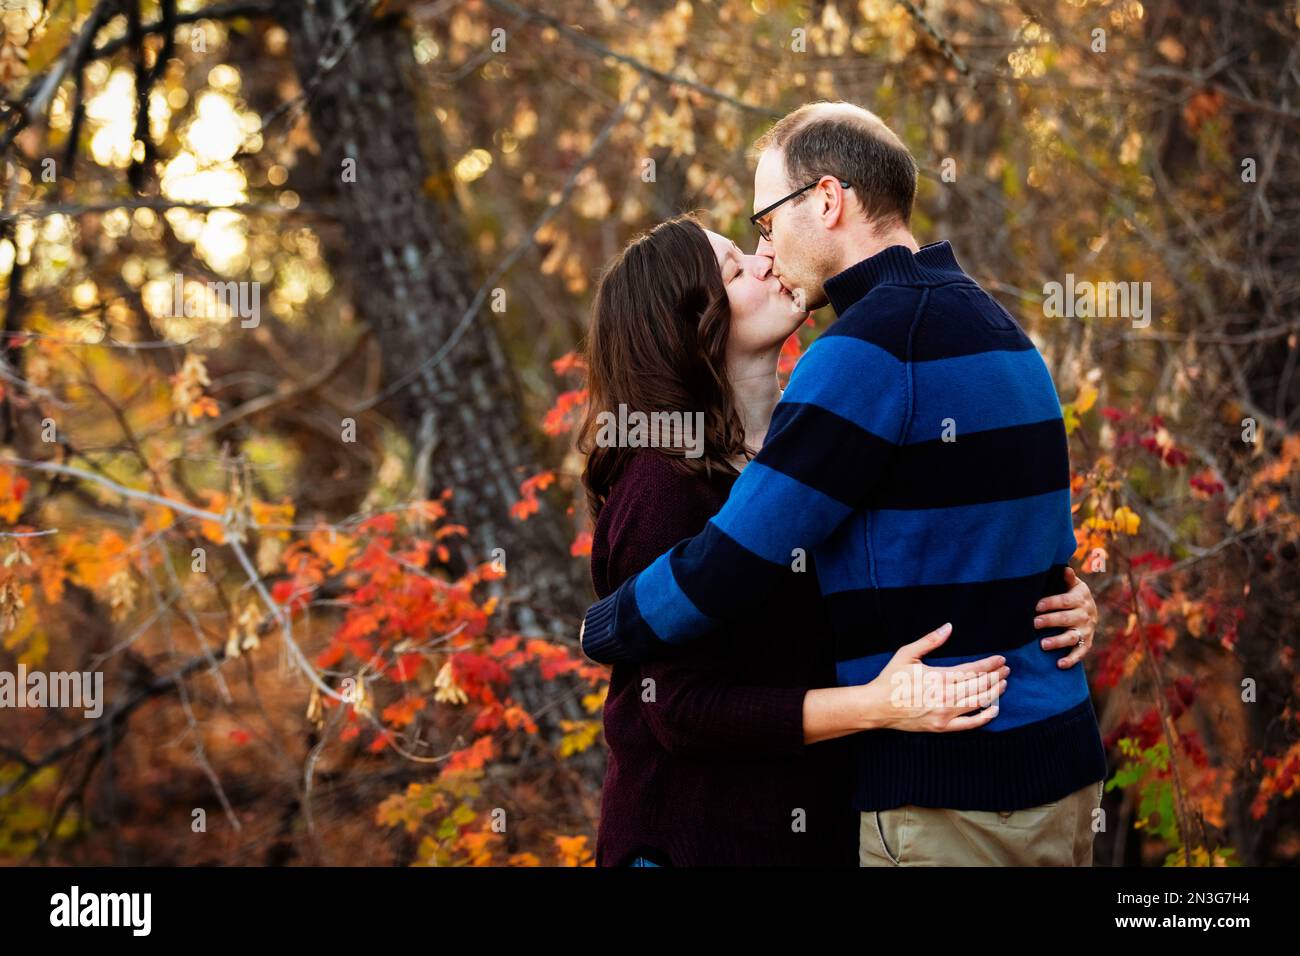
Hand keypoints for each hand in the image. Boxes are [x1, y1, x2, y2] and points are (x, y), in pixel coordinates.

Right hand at [860, 623, 1009, 732]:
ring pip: (979, 702)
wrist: (877, 706)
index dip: (991, 664)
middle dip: (997, 676)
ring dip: (994, 692)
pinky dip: (985, 717)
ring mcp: (946, 714)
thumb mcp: (907, 654)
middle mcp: (946, 696)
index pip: (974, 669)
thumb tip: (949, 627)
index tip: (1001, 659)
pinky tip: (994, 709)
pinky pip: (970, 724)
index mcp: (940, 677)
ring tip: (1003, 684)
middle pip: (981, 685)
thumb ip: (930, 640)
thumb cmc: (891, 679)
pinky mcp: (943, 726)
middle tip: (1006, 670)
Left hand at [1035, 566, 1097, 668]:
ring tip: (1042, 645)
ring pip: (1072, 637)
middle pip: (1066, 619)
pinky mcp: (1087, 643)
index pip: (1065, 601)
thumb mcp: (1073, 584)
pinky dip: (1071, 659)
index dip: (1051, 603)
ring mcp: (1086, 630)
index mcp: (1080, 598)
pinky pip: (1080, 652)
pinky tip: (1059, 664)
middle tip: (1034, 623)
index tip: (1036, 606)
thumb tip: (1065, 568)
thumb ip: (1068, 579)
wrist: (1090, 609)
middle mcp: (1085, 615)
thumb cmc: (1073, 594)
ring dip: (1058, 641)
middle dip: (1050, 621)